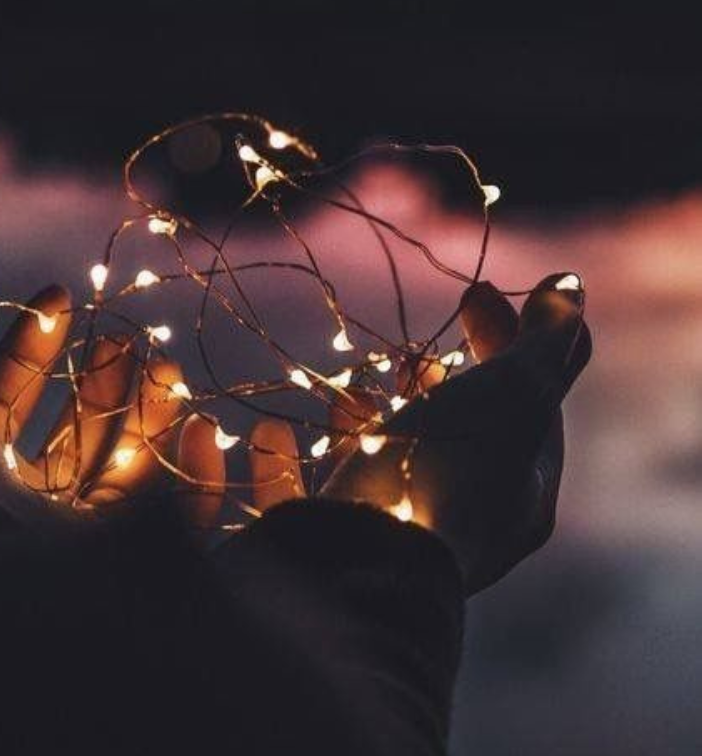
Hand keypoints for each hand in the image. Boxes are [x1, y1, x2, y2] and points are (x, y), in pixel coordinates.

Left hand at [0, 270, 185, 528]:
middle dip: (98, 378)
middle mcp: (14, 495)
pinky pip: (170, 513)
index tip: (59, 296)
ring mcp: (67, 528)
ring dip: (148, 412)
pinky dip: (194, 469)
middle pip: (68, 429)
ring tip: (167, 366)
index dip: (30, 344)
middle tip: (123, 339)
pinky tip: (200, 424)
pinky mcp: (117, 555)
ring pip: (122, 464)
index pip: (5, 394)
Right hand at [321, 274, 591, 593]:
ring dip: (368, 421)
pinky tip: (271, 434)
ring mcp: (399, 534)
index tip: (476, 291)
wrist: (369, 554)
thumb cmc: (450, 468)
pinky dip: (292, 463)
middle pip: (456, 437)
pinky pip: (311, 499)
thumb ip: (547, 342)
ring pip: (385, 468)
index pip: (527, 402)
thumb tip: (569, 286)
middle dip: (436, 385)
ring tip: (352, 393)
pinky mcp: (332, 545)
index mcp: (521, 491)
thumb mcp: (517, 392)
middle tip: (413, 355)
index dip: (508, 340)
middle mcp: (465, 522)